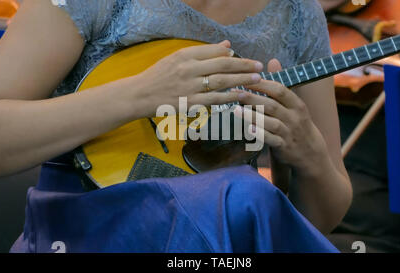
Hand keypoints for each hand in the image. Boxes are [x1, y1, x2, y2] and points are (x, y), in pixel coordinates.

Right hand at [130, 40, 263, 116]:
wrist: (139, 95)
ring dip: (241, 80)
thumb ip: (202, 52)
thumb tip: (227, 46)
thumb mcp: (176, 58)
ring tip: (256, 79)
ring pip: (221, 81)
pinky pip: (214, 99)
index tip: (248, 59)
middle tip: (260, 67)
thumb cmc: (158, 76)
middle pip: (222, 65)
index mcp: (185, 55)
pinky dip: (229, 97)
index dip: (234, 56)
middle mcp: (188, 68)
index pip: (214, 52)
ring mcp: (189, 86)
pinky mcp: (189, 103)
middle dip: (244, 65)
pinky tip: (242, 96)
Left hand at [234, 59, 329, 175]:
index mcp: (297, 104)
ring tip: (236, 109)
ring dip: (252, 116)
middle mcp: (294, 117)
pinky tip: (247, 129)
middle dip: (253, 98)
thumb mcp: (293, 104)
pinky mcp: (283, 147)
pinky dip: (260, 134)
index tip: (246, 78)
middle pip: (272, 105)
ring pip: (270, 122)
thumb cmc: (296, 123)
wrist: (309, 153)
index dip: (263, 84)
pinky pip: (271, 140)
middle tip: (236, 91)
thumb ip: (280, 84)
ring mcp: (289, 133)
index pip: (280, 90)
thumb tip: (272, 61)